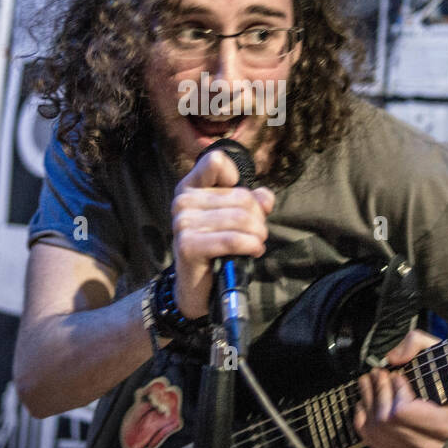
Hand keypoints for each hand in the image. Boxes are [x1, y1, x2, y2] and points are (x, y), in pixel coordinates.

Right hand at [170, 148, 273, 320]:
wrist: (198, 286)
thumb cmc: (217, 248)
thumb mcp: (236, 218)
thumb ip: (252, 201)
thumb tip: (265, 197)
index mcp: (191, 186)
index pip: (216, 161)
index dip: (238, 181)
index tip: (240, 202)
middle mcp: (182, 200)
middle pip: (241, 196)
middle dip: (258, 217)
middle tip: (258, 233)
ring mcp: (182, 222)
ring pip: (240, 218)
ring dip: (258, 234)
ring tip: (257, 243)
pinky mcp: (188, 245)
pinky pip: (233, 239)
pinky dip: (250, 245)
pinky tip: (254, 251)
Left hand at [354, 328, 447, 447]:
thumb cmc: (441, 376)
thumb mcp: (435, 350)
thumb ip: (415, 343)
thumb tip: (393, 358)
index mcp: (445, 424)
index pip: (403, 411)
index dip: (394, 389)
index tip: (396, 375)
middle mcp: (430, 446)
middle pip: (385, 419)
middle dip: (377, 391)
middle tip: (376, 373)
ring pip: (375, 429)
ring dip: (367, 400)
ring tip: (368, 382)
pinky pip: (369, 439)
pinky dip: (362, 418)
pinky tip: (366, 403)